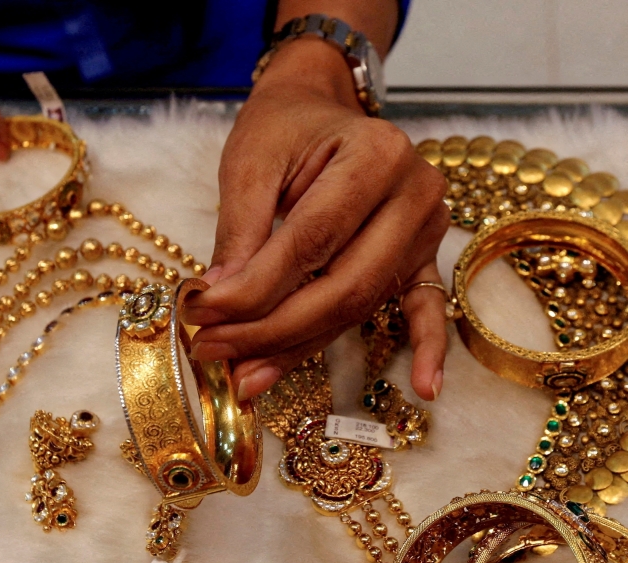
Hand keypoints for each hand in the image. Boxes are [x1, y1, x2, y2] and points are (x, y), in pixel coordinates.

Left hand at [184, 38, 449, 401]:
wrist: (321, 108)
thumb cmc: (284, 128)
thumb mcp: (250, 162)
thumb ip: (239, 231)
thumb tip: (219, 301)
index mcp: (375, 155)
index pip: (310, 241)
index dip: (254, 289)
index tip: (202, 316)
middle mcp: (415, 192)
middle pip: (344, 285)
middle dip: (272, 329)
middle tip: (214, 351)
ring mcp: (427, 227)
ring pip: (362, 305)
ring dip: (302, 347)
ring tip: (247, 377)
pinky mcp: (423, 255)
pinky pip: (427, 307)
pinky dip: (425, 348)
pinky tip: (424, 388)